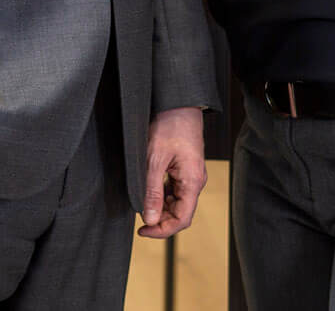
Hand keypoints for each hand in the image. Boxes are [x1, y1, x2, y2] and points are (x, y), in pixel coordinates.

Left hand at [139, 106, 206, 238]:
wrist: (179, 103)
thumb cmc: (169, 125)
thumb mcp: (154, 159)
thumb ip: (152, 191)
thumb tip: (149, 218)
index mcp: (193, 181)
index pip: (182, 219)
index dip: (162, 230)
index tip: (143, 231)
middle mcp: (195, 181)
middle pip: (180, 213)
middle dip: (160, 220)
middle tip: (138, 218)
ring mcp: (190, 175)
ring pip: (177, 202)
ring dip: (160, 207)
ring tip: (141, 203)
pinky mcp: (184, 168)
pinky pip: (175, 190)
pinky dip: (162, 195)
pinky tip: (148, 190)